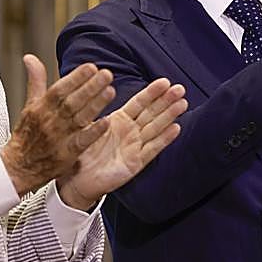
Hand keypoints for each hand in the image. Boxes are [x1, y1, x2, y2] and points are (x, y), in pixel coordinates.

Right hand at [1, 56, 115, 195]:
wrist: (19, 166)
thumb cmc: (27, 134)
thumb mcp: (29, 105)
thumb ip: (35, 80)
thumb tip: (30, 57)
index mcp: (41, 107)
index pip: (59, 89)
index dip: (75, 77)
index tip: (91, 67)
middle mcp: (50, 121)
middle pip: (71, 101)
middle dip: (90, 87)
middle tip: (106, 74)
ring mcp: (58, 138)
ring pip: (79, 119)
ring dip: (96, 105)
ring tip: (111, 91)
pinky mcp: (66, 155)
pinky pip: (82, 142)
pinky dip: (93, 132)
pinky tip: (107, 122)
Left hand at [57, 79, 187, 209]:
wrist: (78, 179)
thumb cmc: (82, 152)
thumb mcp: (86, 127)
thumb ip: (94, 110)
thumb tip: (96, 88)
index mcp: (119, 120)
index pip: (139, 103)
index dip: (152, 93)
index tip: (164, 82)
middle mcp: (130, 131)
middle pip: (151, 113)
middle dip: (166, 101)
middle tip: (180, 89)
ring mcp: (135, 146)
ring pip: (156, 128)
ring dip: (169, 116)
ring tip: (182, 103)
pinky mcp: (136, 162)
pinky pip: (152, 149)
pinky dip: (164, 139)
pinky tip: (176, 128)